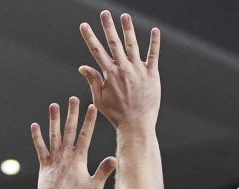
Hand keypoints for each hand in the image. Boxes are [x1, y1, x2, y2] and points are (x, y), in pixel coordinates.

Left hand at [31, 97, 116, 188]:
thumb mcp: (95, 186)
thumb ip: (104, 171)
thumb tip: (114, 158)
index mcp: (79, 158)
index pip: (85, 134)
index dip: (89, 120)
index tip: (90, 107)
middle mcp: (66, 154)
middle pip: (69, 129)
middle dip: (72, 113)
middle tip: (73, 99)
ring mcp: (54, 158)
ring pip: (54, 134)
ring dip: (54, 119)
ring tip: (54, 105)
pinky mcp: (44, 164)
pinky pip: (40, 147)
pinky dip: (37, 137)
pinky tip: (35, 126)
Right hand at [78, 11, 160, 128]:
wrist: (137, 124)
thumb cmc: (117, 114)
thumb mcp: (99, 99)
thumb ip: (92, 81)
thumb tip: (82, 66)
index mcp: (109, 74)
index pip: (97, 51)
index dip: (89, 37)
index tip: (83, 25)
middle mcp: (123, 69)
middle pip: (114, 43)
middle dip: (108, 27)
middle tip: (104, 13)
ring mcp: (138, 70)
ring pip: (132, 45)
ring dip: (128, 29)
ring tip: (125, 16)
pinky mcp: (152, 74)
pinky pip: (153, 55)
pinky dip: (154, 43)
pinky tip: (155, 31)